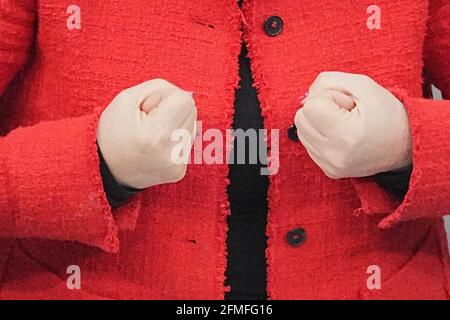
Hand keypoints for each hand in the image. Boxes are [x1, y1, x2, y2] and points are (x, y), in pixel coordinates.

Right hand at [97, 79, 196, 188]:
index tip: (147, 109)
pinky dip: (173, 140)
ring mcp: (177, 165)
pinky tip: (155, 147)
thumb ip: (160, 88)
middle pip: (191, 111)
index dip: (165, 97)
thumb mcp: (126, 98)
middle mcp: (171, 153)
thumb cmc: (112, 131)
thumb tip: (189, 94)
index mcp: (157, 134)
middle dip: (172, 110)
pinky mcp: (179, 172)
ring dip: (174, 124)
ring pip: (191, 127)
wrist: (104, 169)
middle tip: (148, 121)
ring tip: (151, 135)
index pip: (185, 99)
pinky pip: (186, 143)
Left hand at [294, 72, 411, 178]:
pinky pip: (309, 146)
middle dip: (320, 109)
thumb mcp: (363, 84)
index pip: (310, 106)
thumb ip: (328, 81)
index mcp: (346, 134)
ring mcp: (331, 166)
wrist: (407, 146)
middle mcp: (335, 155)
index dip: (329, 98)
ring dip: (318, 123)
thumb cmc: (388, 113)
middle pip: (300, 119)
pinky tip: (341, 136)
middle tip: (345, 113)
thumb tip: (303, 97)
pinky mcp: (329, 171)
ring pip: (302, 132)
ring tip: (344, 125)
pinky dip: (320, 136)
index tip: (349, 104)